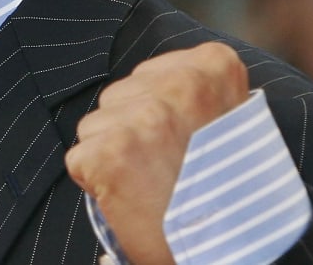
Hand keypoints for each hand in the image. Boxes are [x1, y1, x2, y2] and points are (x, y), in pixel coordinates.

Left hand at [66, 42, 248, 264]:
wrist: (228, 252)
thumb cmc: (231, 194)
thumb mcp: (232, 123)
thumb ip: (196, 90)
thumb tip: (154, 80)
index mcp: (216, 66)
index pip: (151, 72)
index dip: (158, 108)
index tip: (184, 139)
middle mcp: (182, 84)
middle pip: (119, 94)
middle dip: (130, 129)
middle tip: (167, 167)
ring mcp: (145, 117)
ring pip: (95, 125)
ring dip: (113, 154)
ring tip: (152, 184)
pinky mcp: (111, 151)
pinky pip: (79, 158)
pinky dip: (95, 183)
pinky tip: (132, 199)